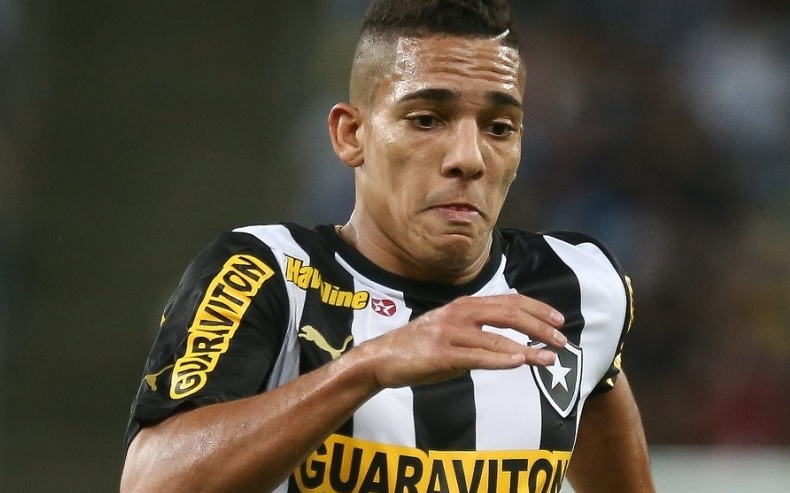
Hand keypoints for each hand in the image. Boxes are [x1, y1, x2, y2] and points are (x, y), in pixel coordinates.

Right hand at [359, 293, 566, 388]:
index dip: (537, 309)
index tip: (559, 320)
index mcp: (466, 305)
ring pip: (497, 337)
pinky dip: (500, 358)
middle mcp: (460, 313)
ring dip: (527, 348)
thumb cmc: (422, 347)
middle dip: (539, 326)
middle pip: (509, 314)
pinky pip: (477, 356)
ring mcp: (450, 332)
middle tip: (562, 339)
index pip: (509, 302)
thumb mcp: (454, 331)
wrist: (384, 357)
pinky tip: (519, 361)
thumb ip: (480, 330)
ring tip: (549, 358)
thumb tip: (513, 335)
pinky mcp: (442, 354)